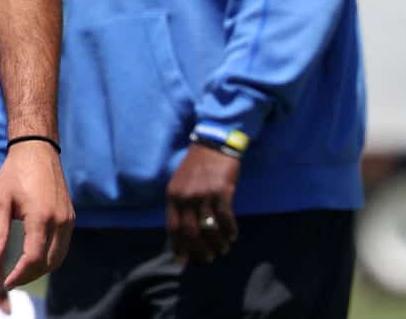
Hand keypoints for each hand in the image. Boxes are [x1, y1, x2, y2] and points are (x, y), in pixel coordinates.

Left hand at [0, 141, 73, 290]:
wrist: (37, 150)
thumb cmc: (15, 173)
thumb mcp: (0, 200)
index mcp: (41, 217)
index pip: (34, 259)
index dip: (20, 275)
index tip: (6, 282)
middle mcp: (60, 221)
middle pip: (49, 263)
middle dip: (29, 275)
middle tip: (11, 278)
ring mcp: (68, 219)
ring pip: (59, 257)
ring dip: (41, 268)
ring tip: (21, 270)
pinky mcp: (71, 217)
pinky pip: (63, 246)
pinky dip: (50, 256)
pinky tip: (34, 254)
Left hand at [166, 143, 239, 262]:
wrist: (213, 145)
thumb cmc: (196, 167)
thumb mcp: (180, 184)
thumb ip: (180, 205)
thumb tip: (182, 233)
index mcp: (173, 195)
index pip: (173, 227)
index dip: (179, 246)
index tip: (184, 261)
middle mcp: (186, 197)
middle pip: (191, 232)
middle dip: (199, 249)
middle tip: (207, 258)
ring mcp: (204, 194)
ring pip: (209, 228)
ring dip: (216, 243)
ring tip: (221, 249)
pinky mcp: (222, 191)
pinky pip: (226, 218)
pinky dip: (229, 230)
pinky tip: (232, 236)